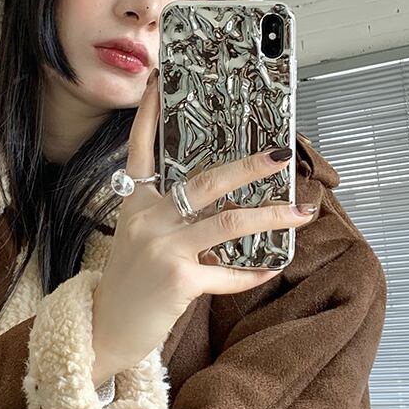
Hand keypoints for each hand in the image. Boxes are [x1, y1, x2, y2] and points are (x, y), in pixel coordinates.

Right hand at [92, 69, 317, 377]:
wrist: (106, 327)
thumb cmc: (129, 280)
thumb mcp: (138, 236)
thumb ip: (170, 215)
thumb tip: (222, 203)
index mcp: (136, 202)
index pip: (141, 149)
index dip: (149, 114)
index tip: (160, 81)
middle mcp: (148, 218)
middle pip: (206, 181)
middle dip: (249, 166)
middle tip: (280, 153)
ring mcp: (162, 248)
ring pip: (228, 222)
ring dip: (271, 217)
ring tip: (302, 212)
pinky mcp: (178, 280)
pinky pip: (227, 274)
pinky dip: (251, 273)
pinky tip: (269, 269)